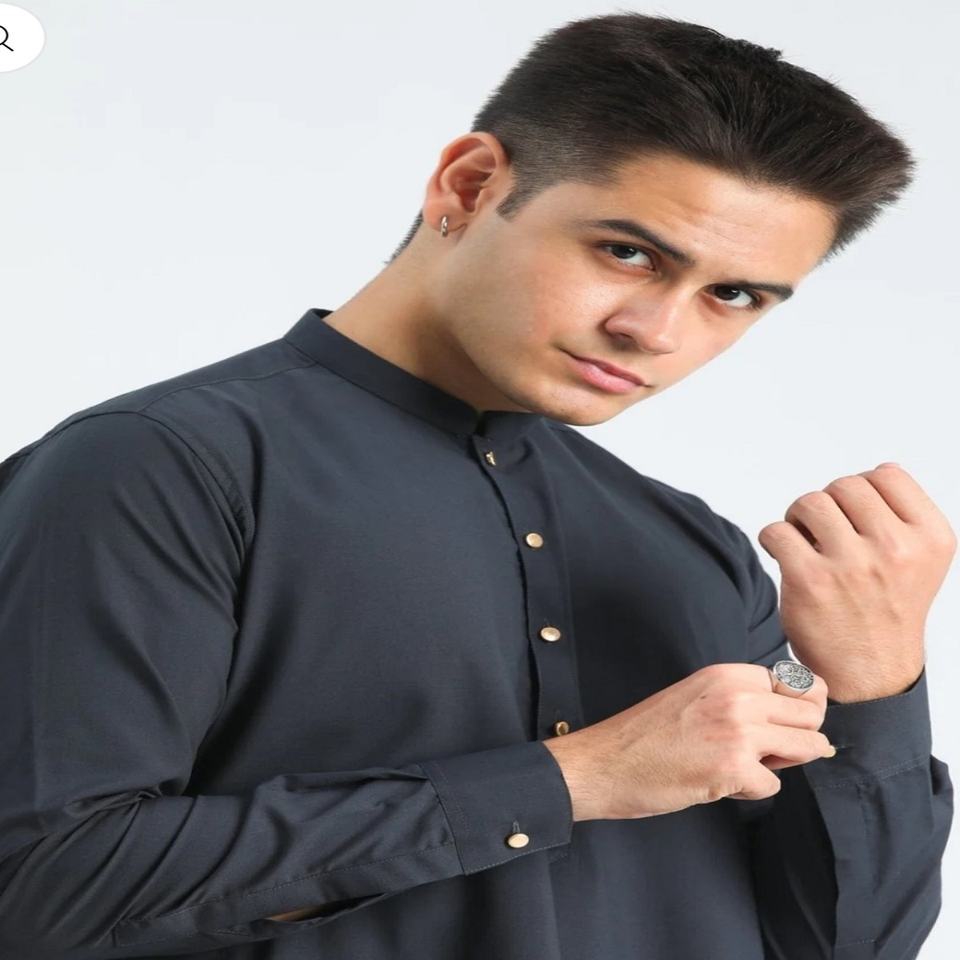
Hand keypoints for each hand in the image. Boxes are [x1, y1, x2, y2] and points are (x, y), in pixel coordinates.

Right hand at [542, 662, 833, 821]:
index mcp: (726, 673)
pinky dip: (752, 791)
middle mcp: (736, 694)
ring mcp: (737, 729)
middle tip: (766, 753)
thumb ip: (741, 698)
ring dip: (783, 764)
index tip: (777, 726)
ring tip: (744, 767)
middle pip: (812, 713)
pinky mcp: (733, 767)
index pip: (799, 682)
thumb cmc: (647, 736)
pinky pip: (775, 784)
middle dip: (799, 738)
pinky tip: (719, 784)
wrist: (605, 762)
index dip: (795, 710)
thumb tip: (801, 715)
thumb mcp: (697, 696)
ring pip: (809, 745)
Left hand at [757, 463, 955, 700]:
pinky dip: (774, 538)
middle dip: (828, 503)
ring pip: (810, 502)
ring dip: (799, 517)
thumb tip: (864, 476)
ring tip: (804, 540)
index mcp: (931, 538)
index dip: (861, 488)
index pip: (887, 474)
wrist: (871, 672)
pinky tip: (785, 555)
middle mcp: (896, 549)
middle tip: (824, 531)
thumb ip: (900, 515)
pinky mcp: (810, 580)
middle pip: (844, 485)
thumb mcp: (920, 558)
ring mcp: (852, 565)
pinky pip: (777, 530)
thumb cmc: (887, 608)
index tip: (854, 515)